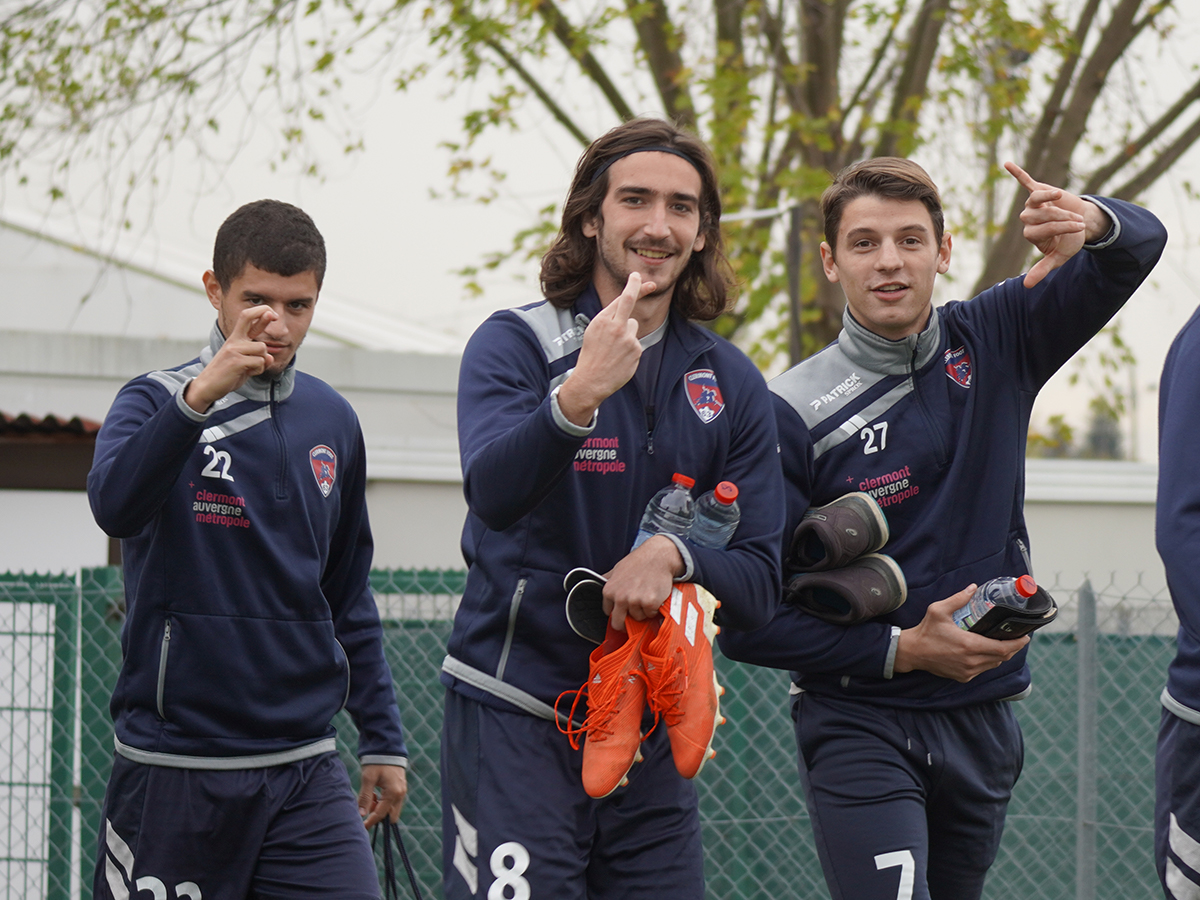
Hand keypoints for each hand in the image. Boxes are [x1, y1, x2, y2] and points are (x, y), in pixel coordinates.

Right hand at [184, 306, 276, 411]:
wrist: (208, 387)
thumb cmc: (227, 375)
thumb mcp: (244, 365)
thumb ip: (258, 359)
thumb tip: (271, 358)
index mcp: (235, 339)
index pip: (246, 319)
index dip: (260, 312)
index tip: (271, 313)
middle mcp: (234, 341)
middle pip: (247, 317)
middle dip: (264, 314)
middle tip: (274, 316)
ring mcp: (234, 349)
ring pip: (263, 348)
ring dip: (263, 361)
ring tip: (251, 368)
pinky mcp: (236, 361)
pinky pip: (260, 362)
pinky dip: (258, 370)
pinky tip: (247, 373)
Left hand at [359, 764, 407, 826]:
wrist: (386, 748)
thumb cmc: (376, 762)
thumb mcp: (368, 778)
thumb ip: (365, 797)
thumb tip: (361, 814)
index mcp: (393, 793)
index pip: (381, 814)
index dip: (371, 821)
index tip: (362, 827)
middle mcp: (400, 794)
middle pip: (390, 815)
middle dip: (378, 815)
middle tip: (367, 807)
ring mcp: (402, 791)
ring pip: (391, 809)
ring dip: (380, 808)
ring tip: (370, 796)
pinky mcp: (400, 787)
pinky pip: (392, 801)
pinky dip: (383, 802)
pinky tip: (375, 794)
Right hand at [556, 273, 655, 425]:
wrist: (591, 380)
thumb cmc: (591, 356)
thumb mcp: (593, 332)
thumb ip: (609, 319)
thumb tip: (624, 308)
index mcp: (602, 320)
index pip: (620, 298)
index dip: (632, 286)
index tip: (636, 277)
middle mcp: (615, 326)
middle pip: (630, 301)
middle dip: (639, 287)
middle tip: (651, 283)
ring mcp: (628, 338)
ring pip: (633, 326)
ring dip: (627, 334)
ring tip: (614, 349)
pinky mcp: (636, 350)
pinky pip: (636, 343)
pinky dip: (630, 349)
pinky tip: (619, 358)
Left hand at [602, 535, 683, 629]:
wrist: (658, 556)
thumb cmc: (639, 562)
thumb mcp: (617, 569)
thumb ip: (608, 580)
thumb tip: (594, 582)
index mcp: (609, 591)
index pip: (609, 613)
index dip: (617, 612)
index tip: (623, 610)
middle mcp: (620, 597)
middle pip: (618, 623)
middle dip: (625, 625)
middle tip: (633, 620)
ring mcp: (635, 601)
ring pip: (638, 618)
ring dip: (643, 611)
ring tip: (647, 596)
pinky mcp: (650, 603)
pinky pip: (651, 614)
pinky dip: (654, 608)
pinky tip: (655, 595)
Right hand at [893, 586, 1028, 682]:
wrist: (912, 652)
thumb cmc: (926, 631)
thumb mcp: (939, 610)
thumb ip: (958, 598)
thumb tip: (973, 588)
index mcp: (969, 645)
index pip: (1003, 648)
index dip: (1018, 644)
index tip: (1025, 637)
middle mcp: (971, 661)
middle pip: (1002, 657)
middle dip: (1013, 648)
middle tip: (1017, 638)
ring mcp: (968, 671)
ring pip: (994, 664)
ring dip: (1001, 655)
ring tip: (1003, 643)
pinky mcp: (963, 677)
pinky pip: (983, 669)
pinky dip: (989, 661)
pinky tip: (986, 652)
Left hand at [1005, 161, 1110, 287]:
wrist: (1085, 222)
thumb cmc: (1071, 240)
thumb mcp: (1058, 257)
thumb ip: (1042, 269)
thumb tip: (1027, 287)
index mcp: (1032, 233)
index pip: (1039, 230)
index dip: (1059, 228)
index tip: (1078, 229)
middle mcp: (1028, 218)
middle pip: (1036, 216)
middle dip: (1059, 218)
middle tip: (1077, 222)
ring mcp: (1033, 204)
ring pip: (1035, 199)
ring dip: (1051, 199)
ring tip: (1064, 198)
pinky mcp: (1041, 190)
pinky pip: (1026, 181)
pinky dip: (1017, 173)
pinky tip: (1006, 164)